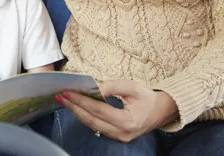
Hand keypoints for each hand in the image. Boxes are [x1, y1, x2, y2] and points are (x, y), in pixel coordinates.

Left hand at [55, 79, 177, 142]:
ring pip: (92, 125)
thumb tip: (92, 87)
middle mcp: (123, 133)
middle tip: (60, 96)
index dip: (82, 101)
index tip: (68, 92)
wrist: (163, 111)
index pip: (99, 110)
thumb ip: (111, 86)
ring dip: (77, 112)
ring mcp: (119, 137)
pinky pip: (97, 126)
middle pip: (92, 120)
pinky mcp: (117, 136)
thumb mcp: (131, 86)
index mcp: (128, 121)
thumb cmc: (148, 97)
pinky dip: (86, 116)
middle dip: (74, 107)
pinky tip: (77, 107)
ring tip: (65, 100)